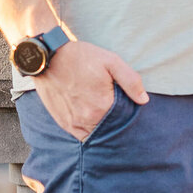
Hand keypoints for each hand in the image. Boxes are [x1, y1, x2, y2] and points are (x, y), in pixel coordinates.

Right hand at [33, 38, 147, 139]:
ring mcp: (73, 123)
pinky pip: (80, 135)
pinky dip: (88, 131)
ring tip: (106, 118)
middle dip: (116, 125)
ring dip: (102, 130)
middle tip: (118, 114)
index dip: (128, 116)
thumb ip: (130, 81)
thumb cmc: (81, 57)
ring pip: (95, 135)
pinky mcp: (63, 123)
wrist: (48, 56)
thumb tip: (144, 100)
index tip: (129, 109)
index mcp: (102, 106)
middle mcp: (87, 119)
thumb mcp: (111, 62)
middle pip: (109, 130)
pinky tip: (93, 121)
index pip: (123, 121)